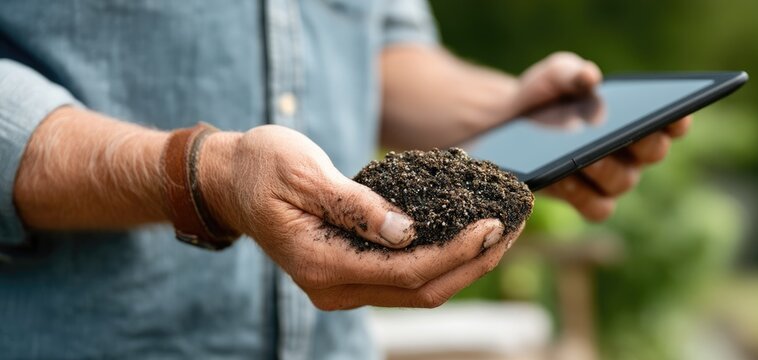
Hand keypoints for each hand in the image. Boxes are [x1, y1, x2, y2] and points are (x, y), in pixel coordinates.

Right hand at [199, 125, 522, 308]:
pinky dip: (442, 259)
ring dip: (465, 264)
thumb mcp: (307, 174)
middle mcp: (333, 287)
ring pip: (418, 290)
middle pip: (422, 291)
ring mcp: (341, 286)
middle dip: (474, 263)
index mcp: (321, 264)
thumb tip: (408, 232)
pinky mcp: (351, 272)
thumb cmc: (264, 167)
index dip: (457, 252)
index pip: (408, 271)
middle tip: (516, 227)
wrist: (231, 180)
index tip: (496, 224)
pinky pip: (405, 276)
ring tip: (504, 231)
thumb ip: (356, 206)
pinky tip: (467, 235)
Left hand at [512, 51, 690, 220]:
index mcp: (638, 118)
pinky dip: (581, 194)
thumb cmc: (546, 95)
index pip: (671, 122)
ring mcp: (610, 179)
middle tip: (627, 132)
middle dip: (643, 142)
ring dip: (605, 169)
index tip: (675, 112)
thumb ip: (571, 72)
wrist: (512, 120)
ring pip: (623, 181)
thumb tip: (590, 76)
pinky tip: (561, 178)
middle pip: (653, 152)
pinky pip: (597, 207)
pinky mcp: (583, 199)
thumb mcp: (554, 77)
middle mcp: (632, 152)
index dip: (679, 119)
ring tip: (582, 158)